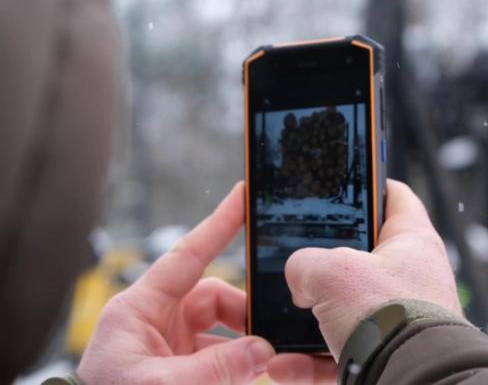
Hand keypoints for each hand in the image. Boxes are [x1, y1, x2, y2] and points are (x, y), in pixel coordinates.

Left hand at [77, 183, 274, 383]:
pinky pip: (218, 352)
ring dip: (244, 343)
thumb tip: (263, 352)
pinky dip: (237, 361)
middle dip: (245, 313)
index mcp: (141, 308)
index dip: (218, 224)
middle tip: (269, 335)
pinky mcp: (180, 363)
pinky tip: (249, 372)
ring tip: (262, 362)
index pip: (187, 255)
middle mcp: (158, 319)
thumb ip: (214, 369)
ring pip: (221, 327)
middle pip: (215, 296)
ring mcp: (170, 342)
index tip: (242, 197)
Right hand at [267, 180, 460, 383]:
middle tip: (296, 257)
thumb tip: (300, 280)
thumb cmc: (390, 319)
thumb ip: (305, 263)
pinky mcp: (382, 352)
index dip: (370, 182)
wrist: (413, 384)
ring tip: (280, 319)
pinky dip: (309, 360)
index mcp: (410, 242)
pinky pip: (337, 352)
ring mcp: (395, 317)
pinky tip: (283, 364)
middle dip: (324, 261)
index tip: (346, 180)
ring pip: (343, 309)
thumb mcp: (332, 272)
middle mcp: (408, 278)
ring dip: (309, 318)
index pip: (394, 196)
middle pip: (360, 255)